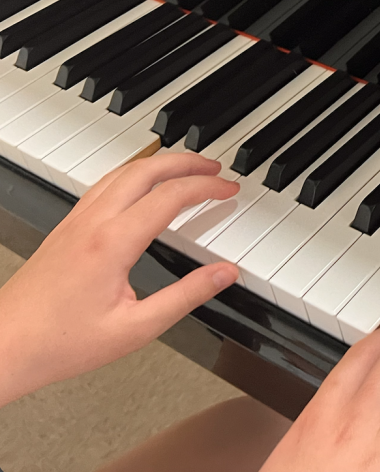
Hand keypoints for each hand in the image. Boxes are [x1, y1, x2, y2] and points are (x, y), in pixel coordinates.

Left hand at [0, 154, 239, 405]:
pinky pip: (105, 184)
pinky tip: (142, 186)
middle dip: (187, 162)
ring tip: (186, 169)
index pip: (170, 196)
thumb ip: (186, 296)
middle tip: (215, 167)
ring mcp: (75, 222)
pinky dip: (134, 174)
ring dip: (160, 163)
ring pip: (123, 171)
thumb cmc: (59, 343)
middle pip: (146, 170)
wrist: (4, 347)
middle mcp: (92, 223)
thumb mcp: (136, 328)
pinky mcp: (65, 228)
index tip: (228, 189)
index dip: (206, 187)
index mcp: (112, 243)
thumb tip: (224, 274)